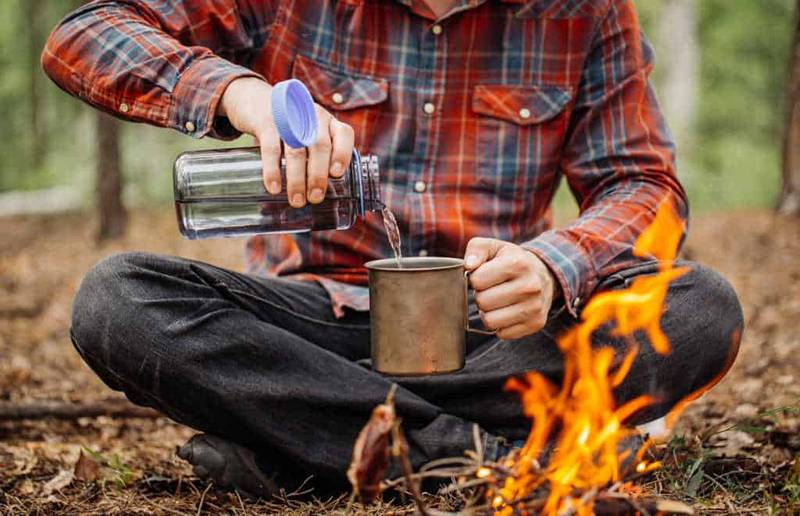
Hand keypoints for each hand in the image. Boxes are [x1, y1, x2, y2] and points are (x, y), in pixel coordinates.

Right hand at [217, 77, 354, 206]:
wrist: (253, 99)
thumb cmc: (288, 125)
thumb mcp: (308, 131)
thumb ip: (318, 154)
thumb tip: (321, 191)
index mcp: (327, 121)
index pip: (343, 134)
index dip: (343, 154)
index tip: (336, 174)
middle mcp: (311, 116)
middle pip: (320, 146)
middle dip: (318, 175)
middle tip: (315, 197)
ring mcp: (288, 118)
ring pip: (296, 151)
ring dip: (297, 179)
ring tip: (297, 200)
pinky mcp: (266, 123)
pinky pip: (271, 149)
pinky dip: (273, 170)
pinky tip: (274, 187)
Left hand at [465, 238, 556, 339]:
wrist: (542, 275)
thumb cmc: (511, 261)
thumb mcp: (494, 247)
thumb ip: (476, 249)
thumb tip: (468, 265)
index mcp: (518, 264)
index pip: (477, 281)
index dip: (475, 279)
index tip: (483, 276)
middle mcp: (530, 286)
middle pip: (482, 302)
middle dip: (481, 296)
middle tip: (490, 290)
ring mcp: (535, 307)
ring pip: (490, 321)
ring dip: (488, 313)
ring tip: (496, 302)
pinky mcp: (536, 323)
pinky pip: (502, 334)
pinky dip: (500, 325)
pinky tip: (506, 312)